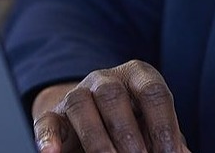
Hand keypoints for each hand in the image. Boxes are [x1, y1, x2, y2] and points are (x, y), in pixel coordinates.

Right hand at [32, 61, 189, 152]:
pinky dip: (47, 139)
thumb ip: (167, 139)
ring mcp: (77, 93)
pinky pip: (46, 122)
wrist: (96, 119)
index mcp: (139, 76)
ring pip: (80, 104)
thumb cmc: (136, 124)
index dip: (164, 126)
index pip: (154, 93)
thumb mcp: (154, 127)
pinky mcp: (53, 115)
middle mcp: (107, 79)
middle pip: (114, 96)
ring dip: (97, 139)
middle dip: (128, 134)